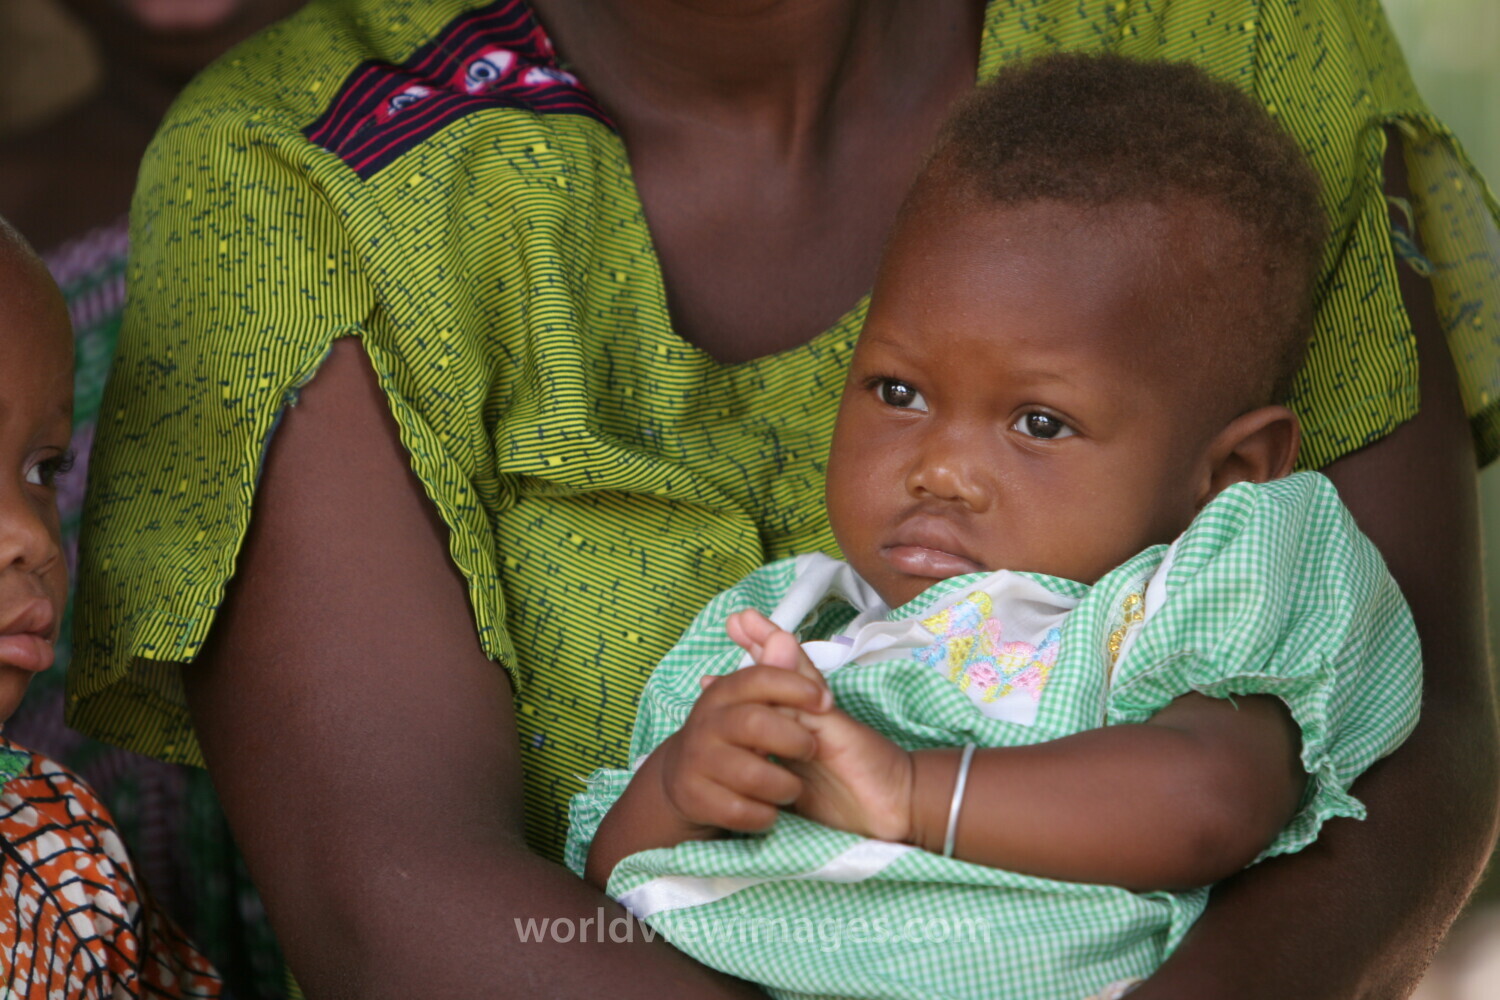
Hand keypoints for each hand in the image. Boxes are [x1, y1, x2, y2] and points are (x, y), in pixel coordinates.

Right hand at [654, 654, 826, 833]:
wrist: (684, 782)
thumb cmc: (733, 736)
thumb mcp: (753, 702)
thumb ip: (775, 672)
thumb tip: (784, 636)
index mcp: (723, 693)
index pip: (758, 678)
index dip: (794, 687)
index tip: (824, 701)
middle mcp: (705, 724)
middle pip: (754, 724)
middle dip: (793, 739)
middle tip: (811, 750)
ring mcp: (698, 762)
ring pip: (751, 775)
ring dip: (784, 785)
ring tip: (792, 786)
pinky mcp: (696, 799)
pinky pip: (740, 811)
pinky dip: (764, 814)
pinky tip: (770, 811)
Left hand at [725, 610, 914, 842]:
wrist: (894, 813)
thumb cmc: (847, 805)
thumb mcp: (797, 791)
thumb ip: (773, 773)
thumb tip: (744, 769)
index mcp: (797, 737)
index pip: (767, 704)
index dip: (741, 687)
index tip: (707, 678)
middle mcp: (808, 720)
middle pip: (778, 678)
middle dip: (757, 647)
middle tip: (735, 620)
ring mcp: (821, 717)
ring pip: (791, 675)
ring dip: (770, 643)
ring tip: (746, 619)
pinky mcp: (834, 723)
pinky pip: (809, 691)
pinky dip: (793, 665)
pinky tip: (779, 641)